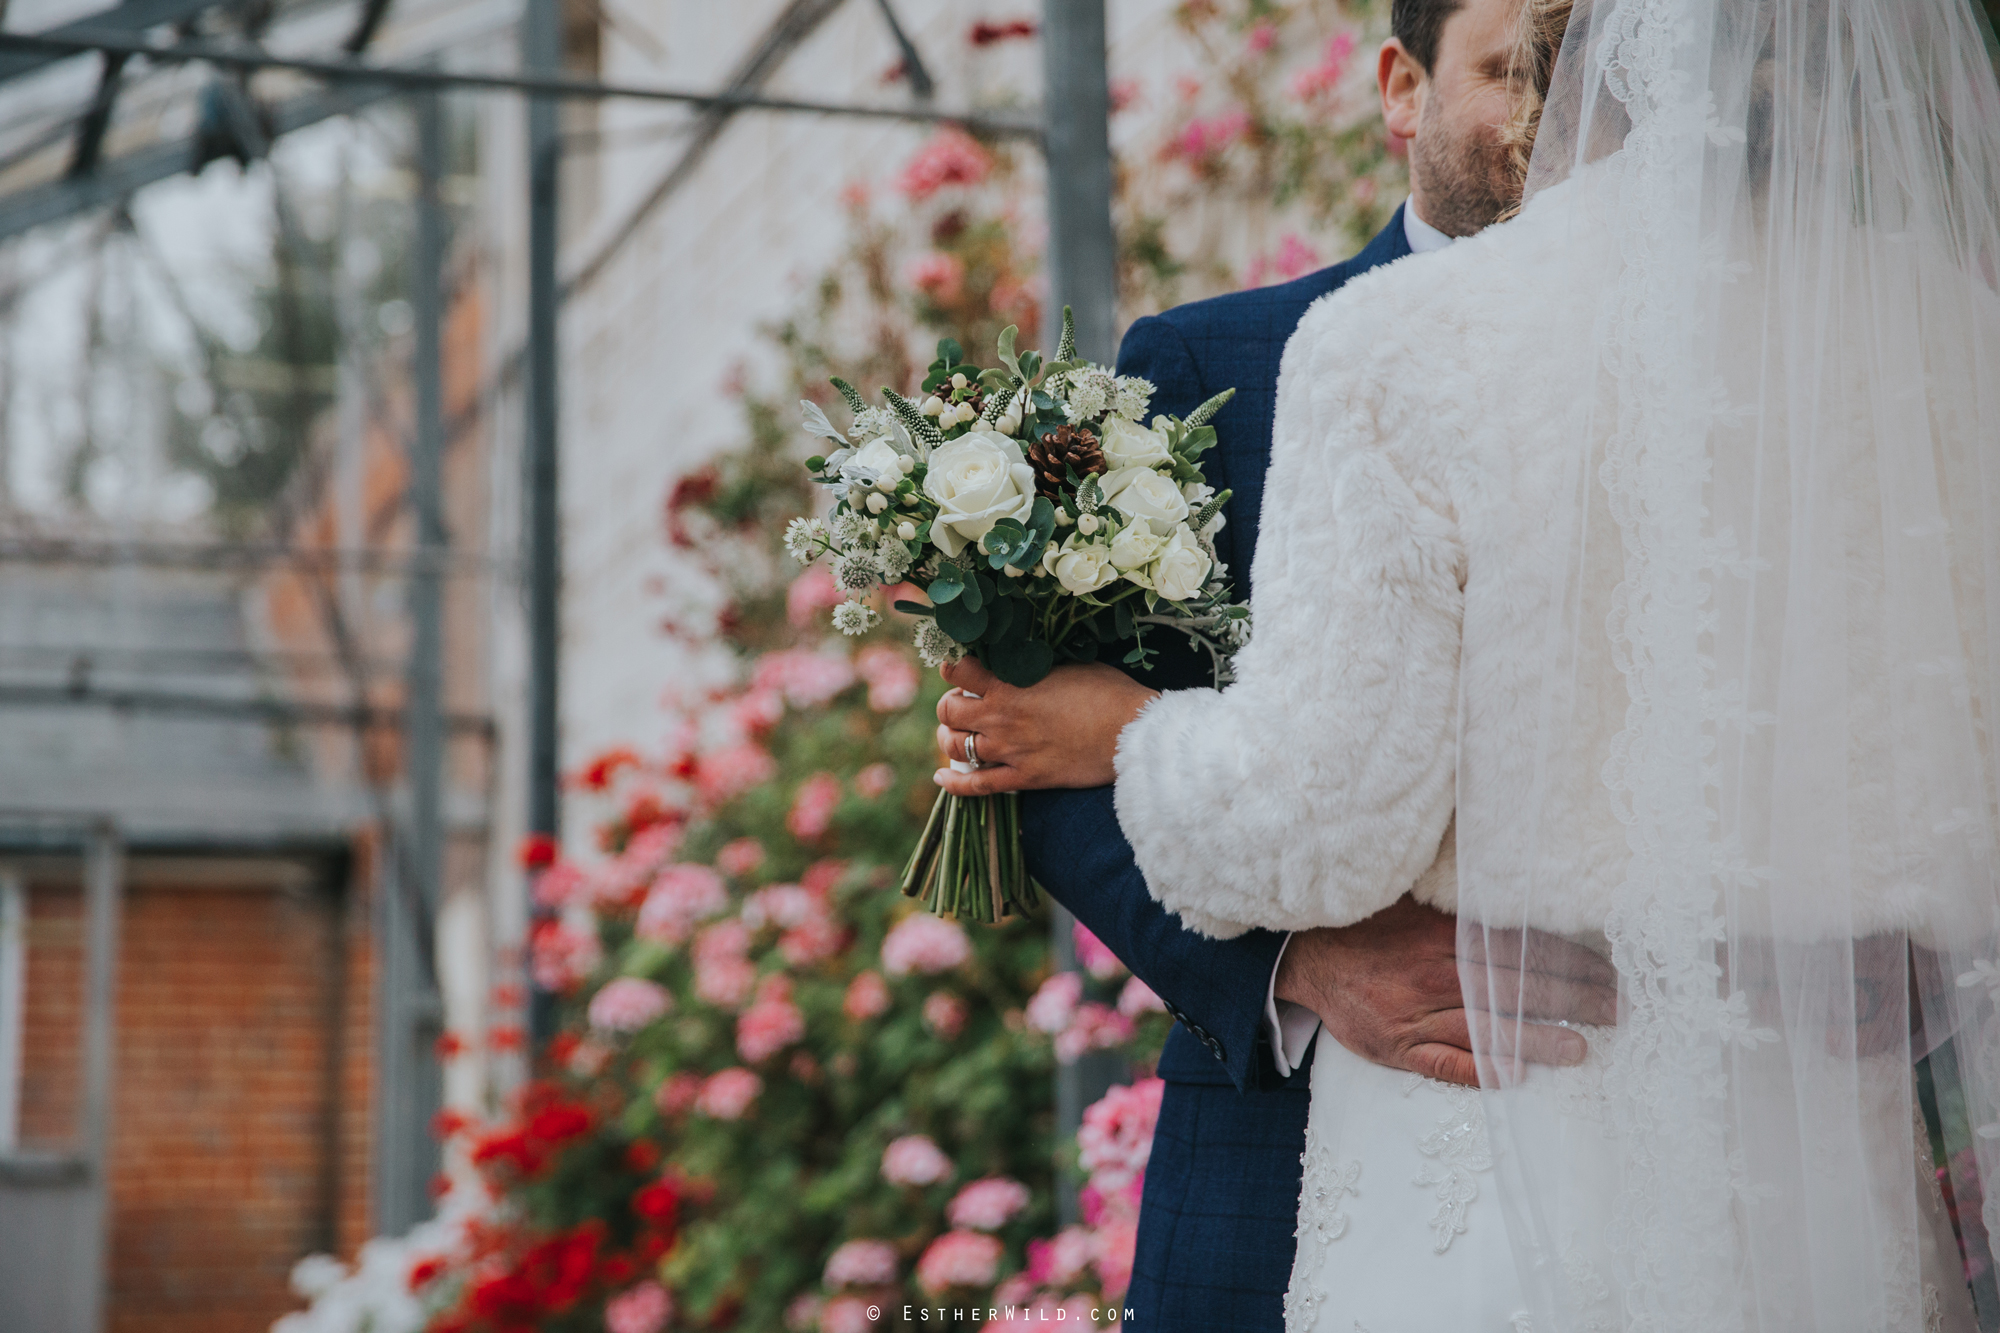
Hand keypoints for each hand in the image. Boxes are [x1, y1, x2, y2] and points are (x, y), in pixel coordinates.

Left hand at [933, 657, 1159, 795]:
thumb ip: (1036, 667)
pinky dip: (953, 784)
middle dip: (950, 705)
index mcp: (1011, 685)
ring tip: (957, 733)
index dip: (953, 667)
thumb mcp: (1069, 666)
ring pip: (955, 747)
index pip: (958, 671)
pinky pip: (976, 786)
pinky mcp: (1024, 778)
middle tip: (963, 702)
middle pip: (948, 711)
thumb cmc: (1109, 692)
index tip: (958, 668)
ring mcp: (1010, 751)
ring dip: (950, 738)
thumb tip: (1022, 661)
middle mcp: (1002, 718)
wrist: (1133, 734)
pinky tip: (942, 778)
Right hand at [1276, 897, 1618, 1087]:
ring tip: (1579, 1049)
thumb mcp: (1413, 900)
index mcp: (1444, 935)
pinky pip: (1441, 1063)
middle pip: (1514, 990)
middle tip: (1614, 1009)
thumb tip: (1516, 883)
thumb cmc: (1369, 926)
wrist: (1308, 955)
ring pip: (1485, 1030)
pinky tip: (1511, 1075)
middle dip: (1570, 1000)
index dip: (1567, 959)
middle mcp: (1434, 974)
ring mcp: (1414, 1014)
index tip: (1607, 969)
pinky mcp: (1396, 1046)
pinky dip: (1476, 1069)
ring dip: (1536, 1040)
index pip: (1520, 948)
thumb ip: (1461, 903)